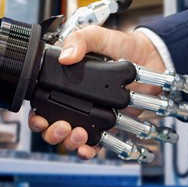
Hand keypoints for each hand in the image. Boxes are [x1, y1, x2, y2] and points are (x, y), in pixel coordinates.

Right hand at [28, 25, 165, 158]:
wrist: (151, 57)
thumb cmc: (122, 46)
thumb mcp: (98, 36)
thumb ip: (80, 40)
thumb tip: (65, 57)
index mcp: (66, 82)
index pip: (42, 102)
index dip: (37, 114)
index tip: (40, 118)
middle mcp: (75, 101)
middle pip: (52, 125)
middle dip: (52, 132)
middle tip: (62, 127)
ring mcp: (91, 114)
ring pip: (70, 137)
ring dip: (69, 142)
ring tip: (78, 135)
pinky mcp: (107, 124)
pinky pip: (94, 143)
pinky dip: (88, 150)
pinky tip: (87, 148)